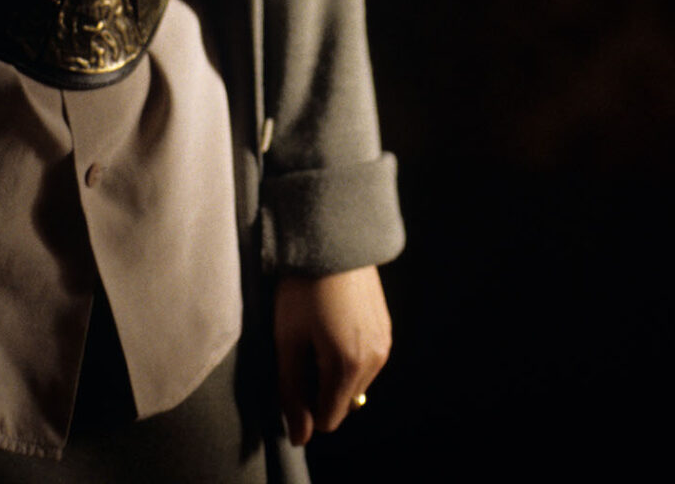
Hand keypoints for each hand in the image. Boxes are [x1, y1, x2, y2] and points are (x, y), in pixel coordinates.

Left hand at [273, 265, 391, 446]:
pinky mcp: (386, 328)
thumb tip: (299, 435)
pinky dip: (348, 355)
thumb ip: (292, 392)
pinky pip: (366, 361)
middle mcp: (374, 359)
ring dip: (334, 371)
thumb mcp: (287, 341)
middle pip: (342, 402)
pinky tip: (332, 324)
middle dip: (320, 387)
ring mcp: (384, 343)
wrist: (334, 239)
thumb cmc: (304, 287)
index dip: (303, 405)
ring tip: (317, 333)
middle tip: (301, 349)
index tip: (291, 374)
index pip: (328, 418)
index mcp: (348, 366)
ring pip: (355, 382)